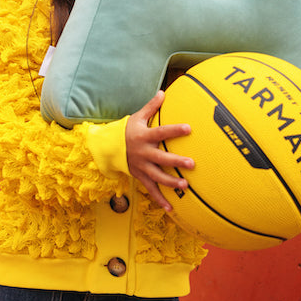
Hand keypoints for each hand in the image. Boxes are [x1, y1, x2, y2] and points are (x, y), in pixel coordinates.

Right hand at [126, 91, 193, 210]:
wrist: (108, 148)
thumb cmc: (127, 130)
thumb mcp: (137, 117)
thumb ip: (151, 107)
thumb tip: (163, 92)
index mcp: (144, 136)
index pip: (161, 132)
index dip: (174, 130)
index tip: (189, 128)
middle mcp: (143, 153)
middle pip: (161, 158)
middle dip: (176, 161)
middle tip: (192, 164)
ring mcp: (141, 167)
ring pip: (157, 176)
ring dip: (171, 182)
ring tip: (185, 186)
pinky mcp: (140, 177)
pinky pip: (151, 190)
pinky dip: (160, 200)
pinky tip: (171, 208)